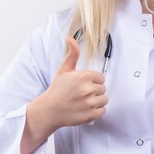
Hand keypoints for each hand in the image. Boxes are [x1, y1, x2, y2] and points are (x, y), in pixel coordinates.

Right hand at [22, 36, 107, 153]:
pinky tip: (86, 108)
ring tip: (85, 101)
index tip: (84, 84)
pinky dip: (96, 110)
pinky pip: (103, 110)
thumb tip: (70, 38)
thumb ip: (72, 54)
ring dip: (97, 100)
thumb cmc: (56, 89)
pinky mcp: (90, 115)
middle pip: (103, 88)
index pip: (101, 77)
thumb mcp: (63, 69)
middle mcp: (87, 89)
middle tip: (82, 93)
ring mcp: (89, 103)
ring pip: (104, 99)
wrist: (49, 110)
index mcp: (83, 76)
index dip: (93, 81)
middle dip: (95, 90)